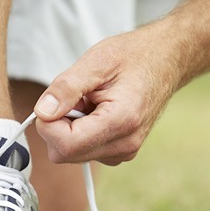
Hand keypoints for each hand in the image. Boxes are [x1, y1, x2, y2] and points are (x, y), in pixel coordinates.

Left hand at [34, 26, 179, 165]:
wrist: (167, 60)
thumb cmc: (135, 56)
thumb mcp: (96, 61)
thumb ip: (66, 88)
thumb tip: (43, 112)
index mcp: (121, 122)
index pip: (65, 145)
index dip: (48, 124)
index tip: (53, 101)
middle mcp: (124, 144)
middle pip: (65, 154)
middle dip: (57, 126)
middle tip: (75, 98)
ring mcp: (123, 152)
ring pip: (71, 154)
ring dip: (69, 128)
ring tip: (90, 102)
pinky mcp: (119, 152)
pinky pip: (83, 150)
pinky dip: (80, 132)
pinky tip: (95, 111)